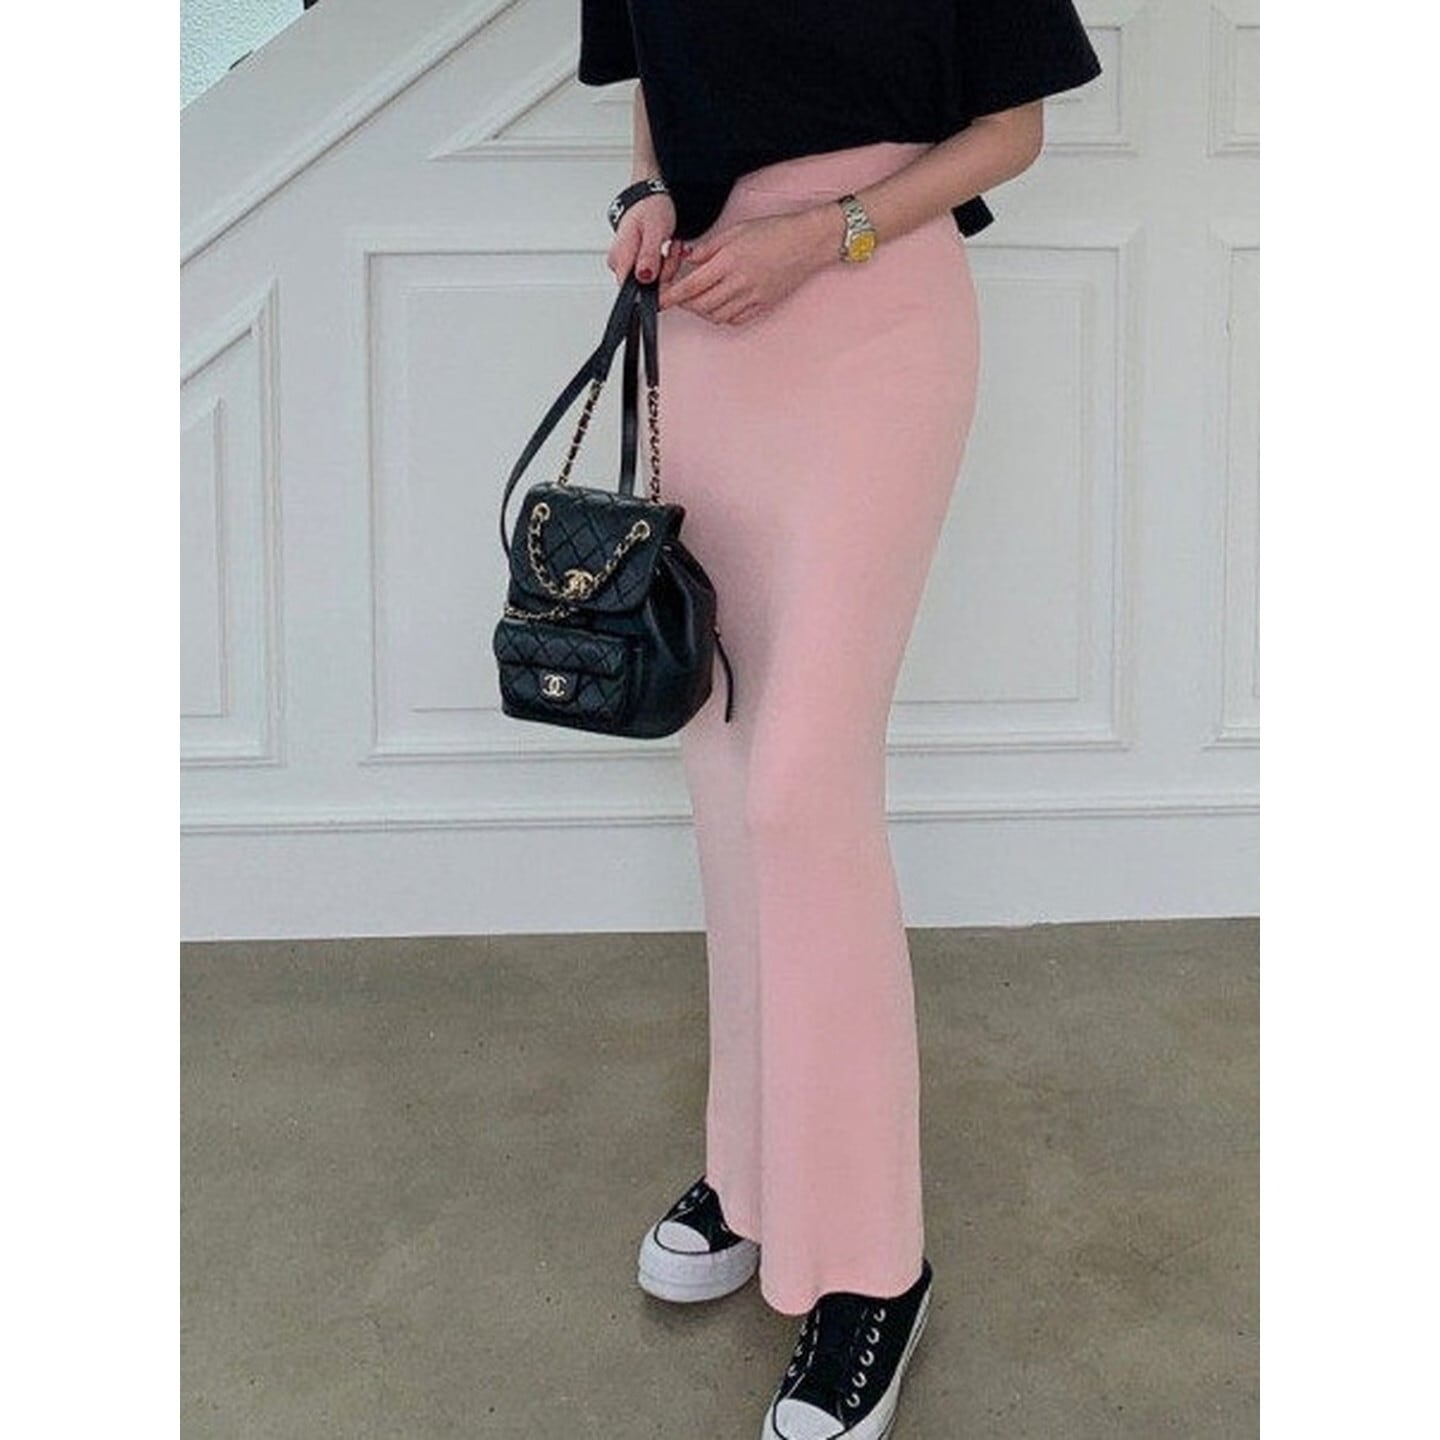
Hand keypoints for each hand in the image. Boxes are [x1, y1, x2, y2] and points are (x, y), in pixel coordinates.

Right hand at [606, 191, 684, 288]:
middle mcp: (620, 263)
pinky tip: (667, 249)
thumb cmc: (651, 209)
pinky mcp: (636, 266)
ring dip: (669, 264)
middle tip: (671, 246)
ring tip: (670, 244)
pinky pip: (655, 276)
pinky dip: (666, 264)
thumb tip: (644, 277)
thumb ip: (649, 255)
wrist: (651, 200)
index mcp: (620, 256)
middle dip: (666, 269)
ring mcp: (628, 265)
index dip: (653, 283)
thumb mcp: (654, 229)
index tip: (665, 260)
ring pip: (653, 282)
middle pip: (645, 286)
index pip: (630, 289)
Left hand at [658, 209, 835, 325]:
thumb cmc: (775, 232)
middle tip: (680, 294)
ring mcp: (751, 298)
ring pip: (715, 316)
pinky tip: (722, 302)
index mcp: (728, 262)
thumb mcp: (736, 231)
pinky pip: (734, 319)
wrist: (808, 243)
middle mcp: (738, 283)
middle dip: (685, 302)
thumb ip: (709, 248)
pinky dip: (722, 315)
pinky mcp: (762, 306)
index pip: (691, 286)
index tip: (659, 300)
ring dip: (703, 309)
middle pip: (700, 305)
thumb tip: (687, 259)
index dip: (671, 296)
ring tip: (701, 296)